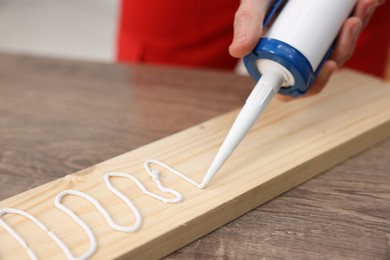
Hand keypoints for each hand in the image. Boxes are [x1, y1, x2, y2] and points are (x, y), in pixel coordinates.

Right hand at [229, 0, 384, 100]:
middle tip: (349, 24)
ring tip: (361, 7)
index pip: (294, 84)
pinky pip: (350, 33)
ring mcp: (316, 42)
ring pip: (341, 52)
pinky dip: (361, 18)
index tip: (327, 67)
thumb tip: (237, 51)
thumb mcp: (255, 3)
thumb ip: (246, 22)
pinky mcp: (331, 29)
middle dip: (342, 49)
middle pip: (324, 68)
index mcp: (277, 57)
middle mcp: (298, 54)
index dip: (313, 83)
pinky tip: (365, 3)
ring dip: (355, 33)